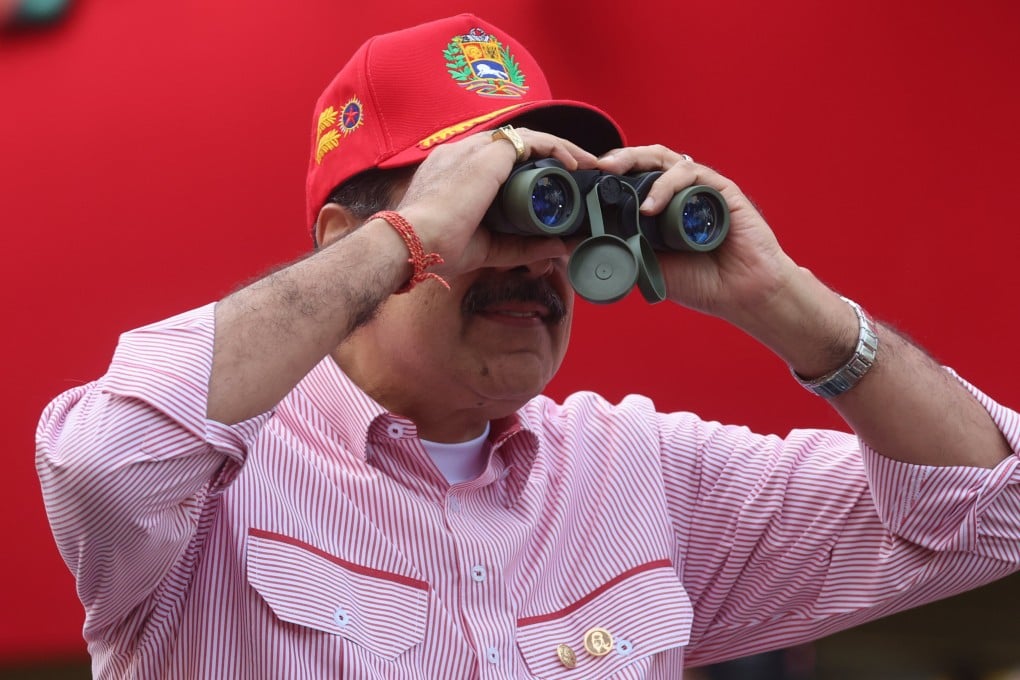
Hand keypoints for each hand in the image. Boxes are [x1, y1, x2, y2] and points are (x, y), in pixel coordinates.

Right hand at [395, 127, 597, 277]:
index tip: (556, 184)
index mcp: (456, 172)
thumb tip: (560, 247)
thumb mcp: (491, 248)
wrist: (413, 243)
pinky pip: (532, 141)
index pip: (501, 161)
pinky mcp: (488, 153)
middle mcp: (464, 153)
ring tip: (585, 166)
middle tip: (580, 172)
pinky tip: (574, 164)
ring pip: (529, 139)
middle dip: (553, 156)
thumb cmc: (437, 249)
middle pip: (518, 146)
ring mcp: (475, 149)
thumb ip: (524, 246)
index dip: (532, 168)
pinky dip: (557, 149)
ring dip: (561, 150)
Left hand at [596, 145, 798, 324]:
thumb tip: (570, 244)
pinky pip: (690, 175)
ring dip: (636, 164)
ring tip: (614, 176)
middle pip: (646, 160)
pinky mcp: (721, 190)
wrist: (742, 294)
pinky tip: (650, 206)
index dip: (609, 174)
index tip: (582, 179)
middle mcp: (680, 192)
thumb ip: (616, 251)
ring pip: (665, 159)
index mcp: (662, 206)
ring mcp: (700, 189)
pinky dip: (666, 186)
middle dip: (618, 158)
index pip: (632, 177)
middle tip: (595, 168)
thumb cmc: (700, 282)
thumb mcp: (646, 266)